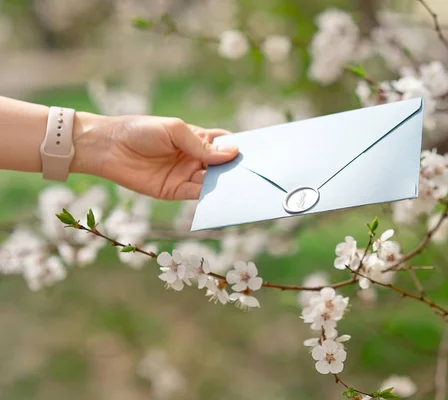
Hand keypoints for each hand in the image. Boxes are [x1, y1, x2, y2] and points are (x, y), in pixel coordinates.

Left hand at [71, 113, 238, 199]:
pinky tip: (220, 194)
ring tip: (241, 185)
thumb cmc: (140, 130)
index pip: (223, 144)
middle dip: (236, 169)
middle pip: (221, 166)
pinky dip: (209, 196)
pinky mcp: (175, 191)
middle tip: (253, 172)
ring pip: (212, 182)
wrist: (108, 147)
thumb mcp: (174, 130)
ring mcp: (185, 175)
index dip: (238, 147)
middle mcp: (194, 158)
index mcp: (196, 139)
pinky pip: (197, 195)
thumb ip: (201, 145)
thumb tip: (232, 153)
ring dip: (225, 184)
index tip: (256, 152)